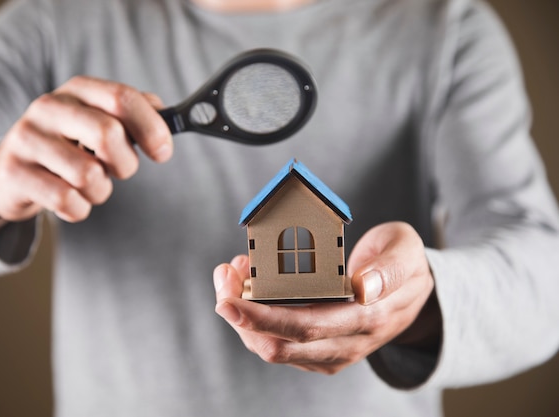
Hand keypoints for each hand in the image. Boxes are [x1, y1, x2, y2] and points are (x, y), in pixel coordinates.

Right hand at [0, 76, 172, 233]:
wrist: (10, 173)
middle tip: (119, 171)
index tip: (163, 152)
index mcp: (78, 91)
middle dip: (125, 164)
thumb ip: (134, 115)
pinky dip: (79, 209)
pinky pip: (66, 200)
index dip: (151, 127)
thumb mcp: (98, 122)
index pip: (123, 98)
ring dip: (100, 191)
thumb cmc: (68, 147)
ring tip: (88, 186)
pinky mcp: (13, 172)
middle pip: (108, 134)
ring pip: (89, 174)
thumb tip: (170, 117)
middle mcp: (49, 107)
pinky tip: (69, 200)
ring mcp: (27, 138)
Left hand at [213, 222, 436, 374]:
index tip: (229, 298)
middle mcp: (346, 344)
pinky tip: (250, 286)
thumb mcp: (407, 253)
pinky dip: (255, 319)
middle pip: (278, 345)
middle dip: (240, 315)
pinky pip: (279, 344)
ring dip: (243, 316)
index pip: (305, 327)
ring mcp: (332, 352)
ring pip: (272, 349)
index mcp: (367, 319)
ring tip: (235, 273)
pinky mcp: (320, 350)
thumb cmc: (404, 265)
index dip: (261, 317)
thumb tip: (364, 287)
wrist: (415, 293)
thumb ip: (389, 269)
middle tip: (223, 276)